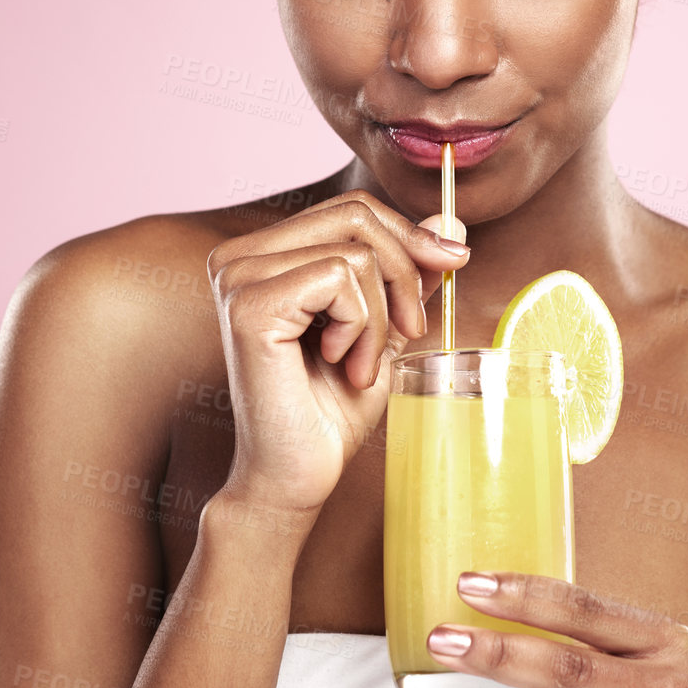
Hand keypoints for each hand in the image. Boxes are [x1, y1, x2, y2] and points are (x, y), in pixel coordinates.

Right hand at [205, 189, 469, 515]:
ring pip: (355, 252)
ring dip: (380, 317)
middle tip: (409, 330)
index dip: (408, 235)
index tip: (450, 267)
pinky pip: (339, 279)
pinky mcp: (250, 306)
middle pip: (354, 216)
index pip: (349, 209)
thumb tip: (449, 222)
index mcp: (260, 254)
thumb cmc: (329, 409)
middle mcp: (237, 257)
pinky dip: (361, 326)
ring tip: (359, 365)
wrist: (295, 477)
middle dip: (404, 270)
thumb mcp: (382, 325)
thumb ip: (405, 269)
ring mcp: (238, 278)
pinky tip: (339, 364)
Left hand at [416, 572, 687, 687]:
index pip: (586, 610)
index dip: (524, 596)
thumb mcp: (635, 651)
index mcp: (665, 643)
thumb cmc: (646, 685)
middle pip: (569, 671)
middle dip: (497, 656)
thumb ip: (580, 635)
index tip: (465, 584)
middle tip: (438, 639)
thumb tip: (476, 601)